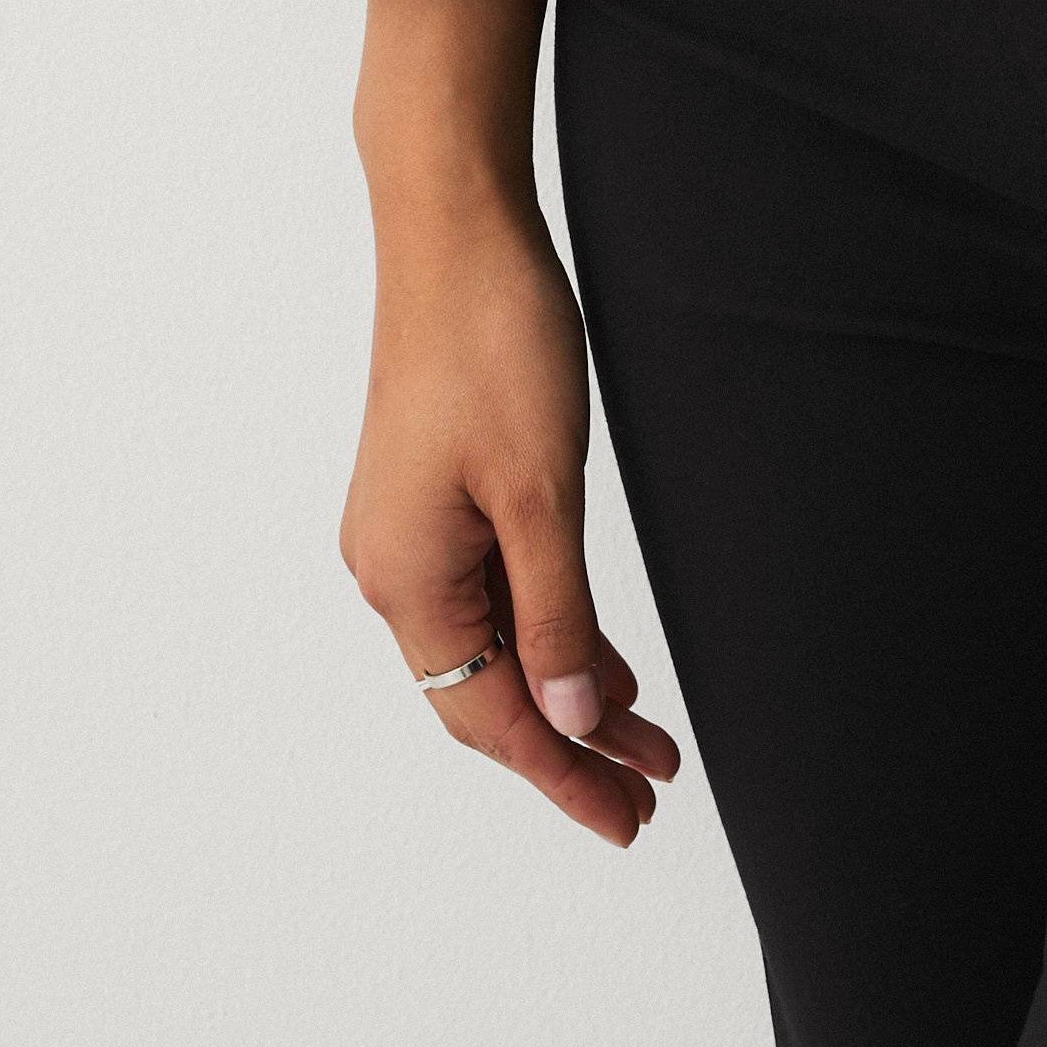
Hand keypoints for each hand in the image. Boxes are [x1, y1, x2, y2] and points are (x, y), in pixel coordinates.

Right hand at [340, 0, 681, 846]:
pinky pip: (494, 589)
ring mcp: (411, 529)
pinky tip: (600, 656)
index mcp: (408, 578)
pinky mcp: (435, 491)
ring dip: (566, 689)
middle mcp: (395, 567)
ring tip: (648, 740)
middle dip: (570, 746)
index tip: (627, 821)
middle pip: (488, 691)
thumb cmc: (493, 340)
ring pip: (495, 642)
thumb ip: (555, 611)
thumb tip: (566, 720)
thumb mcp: (540, 489)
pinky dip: (549, 627)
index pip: (492, 716)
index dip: (563, 775)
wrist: (455, 224)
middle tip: (650, 794)